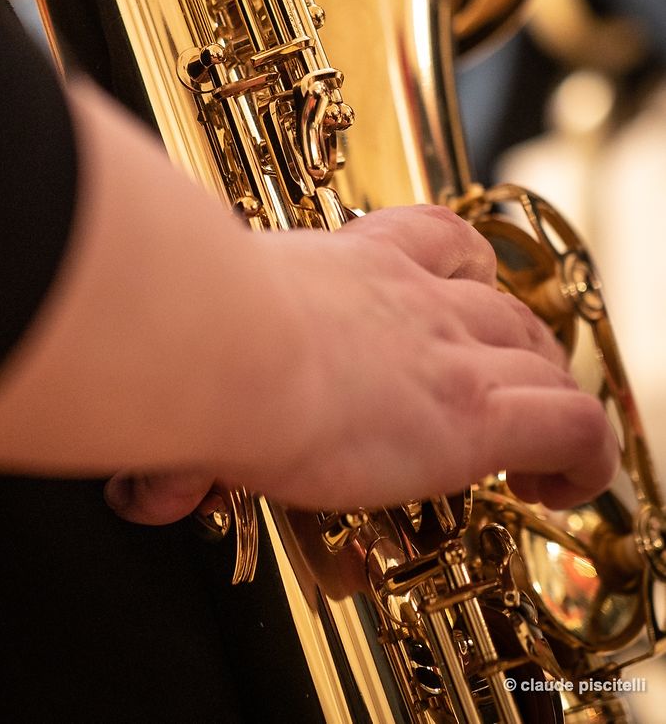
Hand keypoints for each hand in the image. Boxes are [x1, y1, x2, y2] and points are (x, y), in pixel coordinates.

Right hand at [106, 205, 618, 523]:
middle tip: (502, 385)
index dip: (466, 277)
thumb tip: (152, 491)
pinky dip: (582, 457)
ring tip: (533, 444)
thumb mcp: (208, 352)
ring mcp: (451, 351)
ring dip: (547, 393)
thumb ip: (190, 428)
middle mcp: (413, 297)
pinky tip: (560, 487)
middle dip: (516, 343)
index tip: (459, 309)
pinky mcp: (475, 412)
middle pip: (504, 304)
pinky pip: (573, 425)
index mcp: (356, 265)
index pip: (440, 243)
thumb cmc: (193, 333)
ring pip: (544, 356)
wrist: (212, 338)